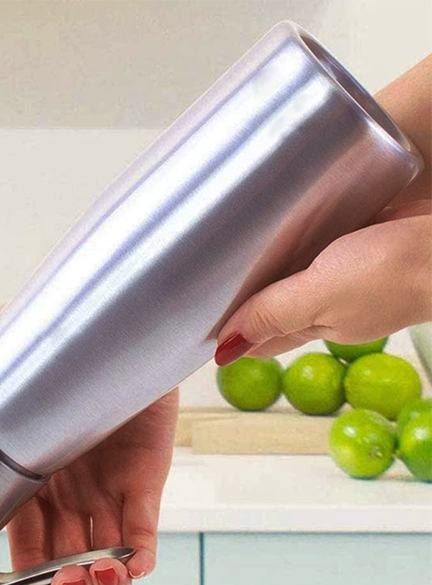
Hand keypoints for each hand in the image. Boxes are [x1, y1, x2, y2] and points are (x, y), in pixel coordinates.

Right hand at [0, 309, 177, 584]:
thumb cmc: (36, 337)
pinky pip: (144, 533)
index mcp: (18, 482)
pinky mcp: (143, 480)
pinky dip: (139, 561)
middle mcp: (60, 495)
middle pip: (57, 564)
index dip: (15, 584)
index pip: (13, 547)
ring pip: (101, 560)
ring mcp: (103, 491)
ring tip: (88, 579)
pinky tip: (127, 565)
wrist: (105, 315)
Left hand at [214, 52, 431, 364]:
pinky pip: (327, 245)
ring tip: (236, 250)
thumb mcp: (322, 294)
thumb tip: (224, 351)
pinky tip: (295, 223)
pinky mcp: (369, 242)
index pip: (260, 337)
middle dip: (245, 301)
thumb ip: (273, 314)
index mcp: (315, 324)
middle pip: (276, 307)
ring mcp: (352, 275)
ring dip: (273, 267)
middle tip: (205, 282)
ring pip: (300, 276)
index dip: (229, 333)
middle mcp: (332, 304)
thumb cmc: (399, 271)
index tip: (195, 326)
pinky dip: (306, 240)